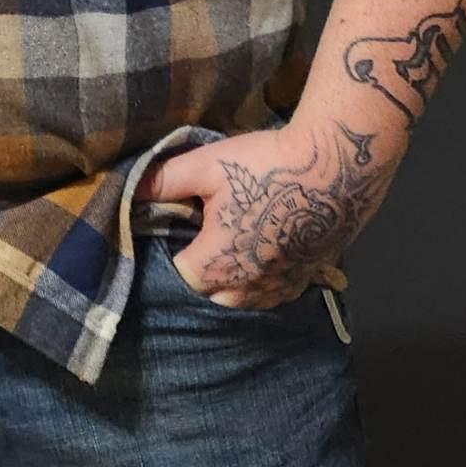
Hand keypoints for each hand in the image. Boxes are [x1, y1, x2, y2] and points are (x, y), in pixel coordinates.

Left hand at [140, 119, 394, 308]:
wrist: (338, 168)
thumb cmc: (265, 166)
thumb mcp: (204, 165)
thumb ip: (162, 181)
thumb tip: (128, 190)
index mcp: (217, 266)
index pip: (178, 278)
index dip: (168, 256)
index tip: (167, 233)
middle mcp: (249, 288)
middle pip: (211, 297)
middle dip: (199, 276)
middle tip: (195, 240)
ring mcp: (283, 287)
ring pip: (246, 301)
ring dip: (232, 283)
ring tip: (226, 249)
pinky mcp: (309, 278)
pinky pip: (276, 294)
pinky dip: (263, 283)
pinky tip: (261, 255)